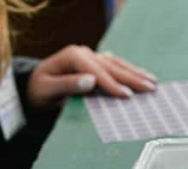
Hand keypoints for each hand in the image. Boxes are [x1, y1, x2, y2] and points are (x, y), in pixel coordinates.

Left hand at [27, 45, 157, 107]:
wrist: (34, 87)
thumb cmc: (39, 91)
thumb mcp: (47, 90)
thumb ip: (67, 85)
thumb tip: (90, 81)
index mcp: (72, 57)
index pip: (97, 72)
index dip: (113, 84)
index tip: (128, 96)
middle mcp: (83, 53)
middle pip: (111, 66)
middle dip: (132, 78)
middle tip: (150, 88)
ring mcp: (90, 56)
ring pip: (117, 63)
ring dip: (136, 73)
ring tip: (153, 82)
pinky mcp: (94, 62)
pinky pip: (115, 65)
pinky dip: (130, 71)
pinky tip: (142, 76)